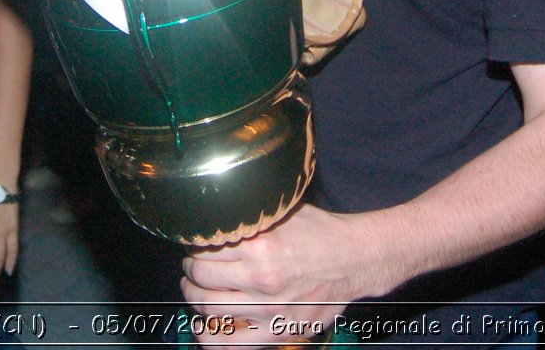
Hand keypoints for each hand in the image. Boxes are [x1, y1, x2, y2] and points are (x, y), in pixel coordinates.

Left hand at [181, 204, 372, 345]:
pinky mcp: (278, 331)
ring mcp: (269, 309)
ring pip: (208, 308)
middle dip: (190, 270)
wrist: (355, 260)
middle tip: (193, 266)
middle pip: (200, 277)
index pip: (204, 247)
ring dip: (194, 298)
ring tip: (196, 290)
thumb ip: (251, 215)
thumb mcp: (284, 212)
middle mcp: (261, 278)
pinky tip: (204, 326)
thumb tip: (216, 208)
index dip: (194, 244)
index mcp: (260, 245)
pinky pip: (230, 344)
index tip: (197, 244)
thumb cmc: (320, 233)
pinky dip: (209, 337)